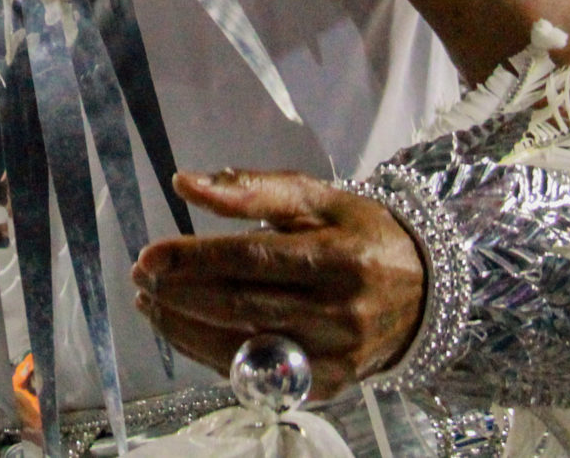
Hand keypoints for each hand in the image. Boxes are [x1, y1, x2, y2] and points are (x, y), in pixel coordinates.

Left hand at [130, 169, 422, 399]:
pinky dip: (212, 356)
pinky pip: (256, 374)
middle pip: (241, 306)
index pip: (252, 260)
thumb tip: (186, 183)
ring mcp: (334, 355)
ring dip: (185, 329)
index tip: (150, 255)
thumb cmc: (363, 234)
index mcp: (338, 257)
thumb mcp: (318, 197)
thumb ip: (252, 189)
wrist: (428, 291)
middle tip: (141, 278)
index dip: (195, 259)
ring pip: (242, 346)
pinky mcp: (327, 385)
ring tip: (151, 306)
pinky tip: (184, 333)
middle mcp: (339, 311)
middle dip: (180, 293)